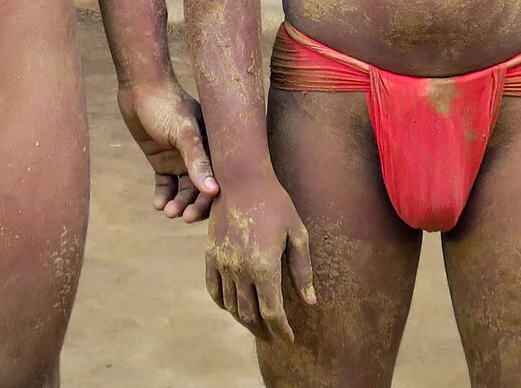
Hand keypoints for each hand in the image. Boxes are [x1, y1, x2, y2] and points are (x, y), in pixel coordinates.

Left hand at [118, 77, 218, 221]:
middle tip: (182, 216)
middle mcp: (200, 156)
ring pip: (183, 190)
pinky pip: (166, 184)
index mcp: (213, 147)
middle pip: (201, 189)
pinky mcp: (162, 160)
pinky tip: (158, 204)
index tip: (196, 215)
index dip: (209, 201)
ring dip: (177, 202)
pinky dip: (163, 195)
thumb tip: (213, 191)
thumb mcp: (184, 133)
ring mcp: (180, 159)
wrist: (140, 87)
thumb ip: (197, 161)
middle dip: (193, 205)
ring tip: (167, 211)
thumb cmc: (167, 105)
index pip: (217, 180)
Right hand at [204, 177, 316, 340]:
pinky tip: (234, 309)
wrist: (241, 180)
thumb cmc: (276, 204)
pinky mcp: (210, 256)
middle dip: (264, 332)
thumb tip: (310, 302)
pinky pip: (214, 290)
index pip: (272, 312)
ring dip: (245, 322)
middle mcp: (240, 270)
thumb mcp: (298, 234)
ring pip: (232, 306)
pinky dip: (224, 305)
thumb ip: (302, 271)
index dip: (281, 330)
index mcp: (264, 266)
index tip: (290, 338)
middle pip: (250, 315)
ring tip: (258, 328)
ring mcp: (222, 263)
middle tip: (275, 339)